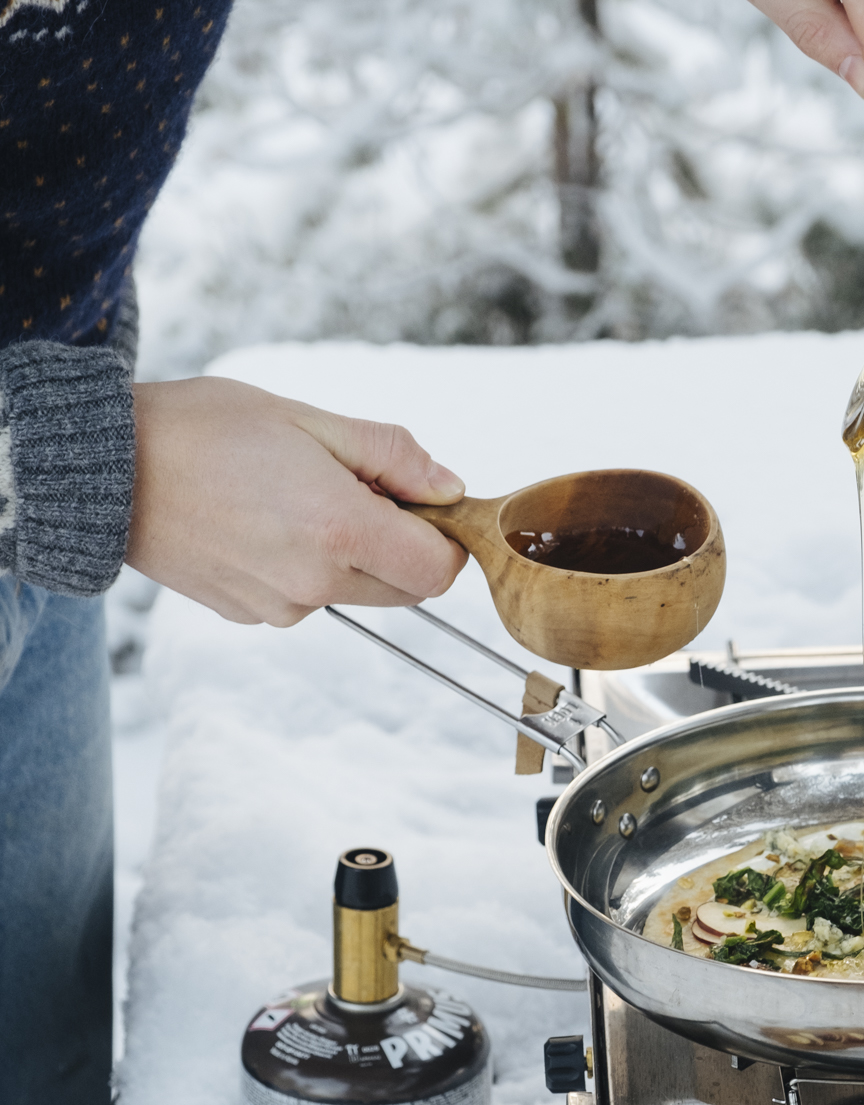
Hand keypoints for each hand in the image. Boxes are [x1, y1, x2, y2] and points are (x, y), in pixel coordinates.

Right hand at [128, 377, 468, 625]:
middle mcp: (315, 582)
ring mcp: (281, 607)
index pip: (439, 570)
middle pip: (406, 589)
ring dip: (348, 556)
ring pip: (355, 594)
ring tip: (291, 499)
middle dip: (400, 546)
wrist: (103, 468)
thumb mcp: (306, 420)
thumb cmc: (202, 430)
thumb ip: (390, 456)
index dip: (444, 537)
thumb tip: (449, 488)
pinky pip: (306, 598)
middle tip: (354, 489)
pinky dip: (303, 566)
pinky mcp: (250, 615)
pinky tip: (260, 522)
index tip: (420, 503)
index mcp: (340, 531)